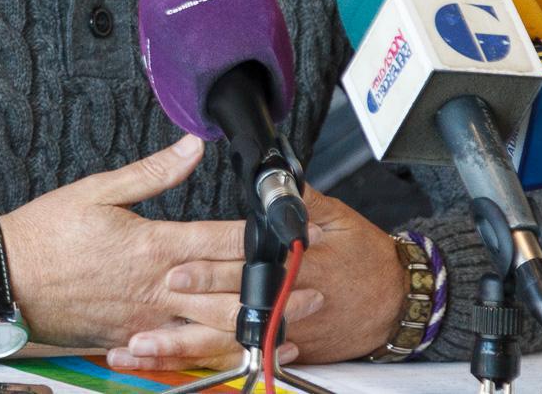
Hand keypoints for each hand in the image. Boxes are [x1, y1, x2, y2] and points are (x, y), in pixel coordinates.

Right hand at [1, 134, 314, 359]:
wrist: (6, 281)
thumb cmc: (46, 235)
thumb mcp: (98, 189)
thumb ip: (153, 172)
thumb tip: (191, 146)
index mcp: (151, 244)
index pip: (220, 240)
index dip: (263, 237)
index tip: (294, 232)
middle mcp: (156, 286)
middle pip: (229, 288)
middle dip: (276, 287)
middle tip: (317, 284)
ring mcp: (146, 318)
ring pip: (213, 327)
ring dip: (257, 325)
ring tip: (295, 324)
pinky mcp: (133, 338)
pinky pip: (183, 350)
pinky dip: (217, 353)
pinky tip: (240, 352)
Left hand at [113, 185, 403, 368]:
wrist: (396, 302)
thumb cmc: (367, 257)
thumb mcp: (337, 217)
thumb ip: (300, 199)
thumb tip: (273, 176)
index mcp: (297, 264)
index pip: (245, 267)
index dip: (210, 269)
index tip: (178, 267)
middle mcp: (287, 303)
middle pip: (229, 307)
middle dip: (187, 309)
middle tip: (149, 309)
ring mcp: (286, 331)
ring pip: (228, 341)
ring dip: (185, 347)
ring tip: (144, 348)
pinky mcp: (286, 347)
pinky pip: (240, 357)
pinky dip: (206, 363)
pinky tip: (174, 365)